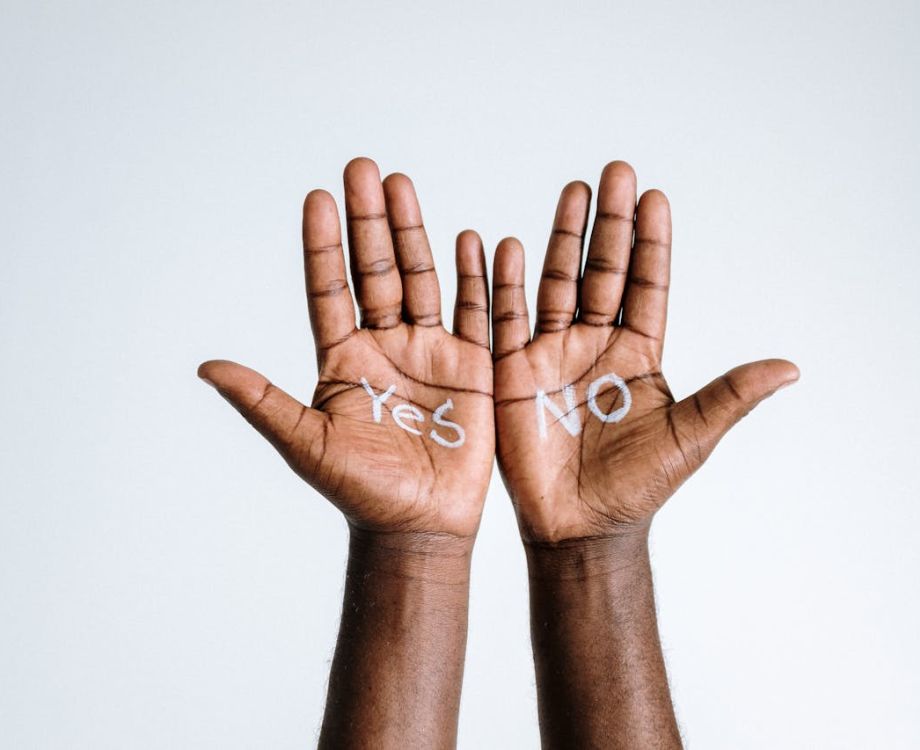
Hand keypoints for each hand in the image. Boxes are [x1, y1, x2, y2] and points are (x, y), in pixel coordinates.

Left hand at [199, 158, 492, 538]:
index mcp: (343, 358)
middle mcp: (383, 345)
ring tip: (403, 185)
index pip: (329, 289)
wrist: (419, 526)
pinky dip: (475, 277)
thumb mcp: (306, 444)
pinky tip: (473, 240)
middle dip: (369, 220)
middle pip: (376, 270)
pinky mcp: (470, 366)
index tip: (318, 198)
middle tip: (364, 169)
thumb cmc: (360, 491)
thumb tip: (206, 366)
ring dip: (414, 233)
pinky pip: (474, 312)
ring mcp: (428, 352)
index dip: (323, 245)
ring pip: (421, 279)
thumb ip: (263, 401)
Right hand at [492, 161, 797, 542]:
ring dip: (563, 237)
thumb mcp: (690, 438)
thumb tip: (790, 367)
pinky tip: (505, 247)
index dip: (651, 242)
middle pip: (601, 270)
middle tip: (614, 172)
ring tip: (572, 193)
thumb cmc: (638, 486)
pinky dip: (504, 285)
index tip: (655, 197)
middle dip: (609, 222)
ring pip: (556, 283)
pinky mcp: (513, 373)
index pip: (647, 285)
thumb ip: (730, 396)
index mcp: (638, 353)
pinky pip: (506, 320)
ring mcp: (552, 354)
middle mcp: (595, 343)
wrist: (581, 526)